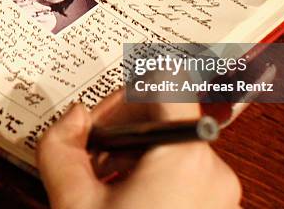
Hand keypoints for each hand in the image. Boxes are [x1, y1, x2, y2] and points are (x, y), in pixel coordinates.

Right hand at [37, 91, 241, 208]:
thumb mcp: (74, 204)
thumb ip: (61, 146)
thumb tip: (73, 117)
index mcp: (185, 158)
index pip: (166, 86)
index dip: (127, 92)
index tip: (103, 117)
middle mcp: (215, 174)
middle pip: (167, 121)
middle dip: (122, 132)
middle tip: (92, 158)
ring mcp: (222, 199)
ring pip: (173, 151)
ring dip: (134, 159)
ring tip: (106, 189)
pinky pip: (185, 178)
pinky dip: (153, 180)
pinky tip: (126, 205)